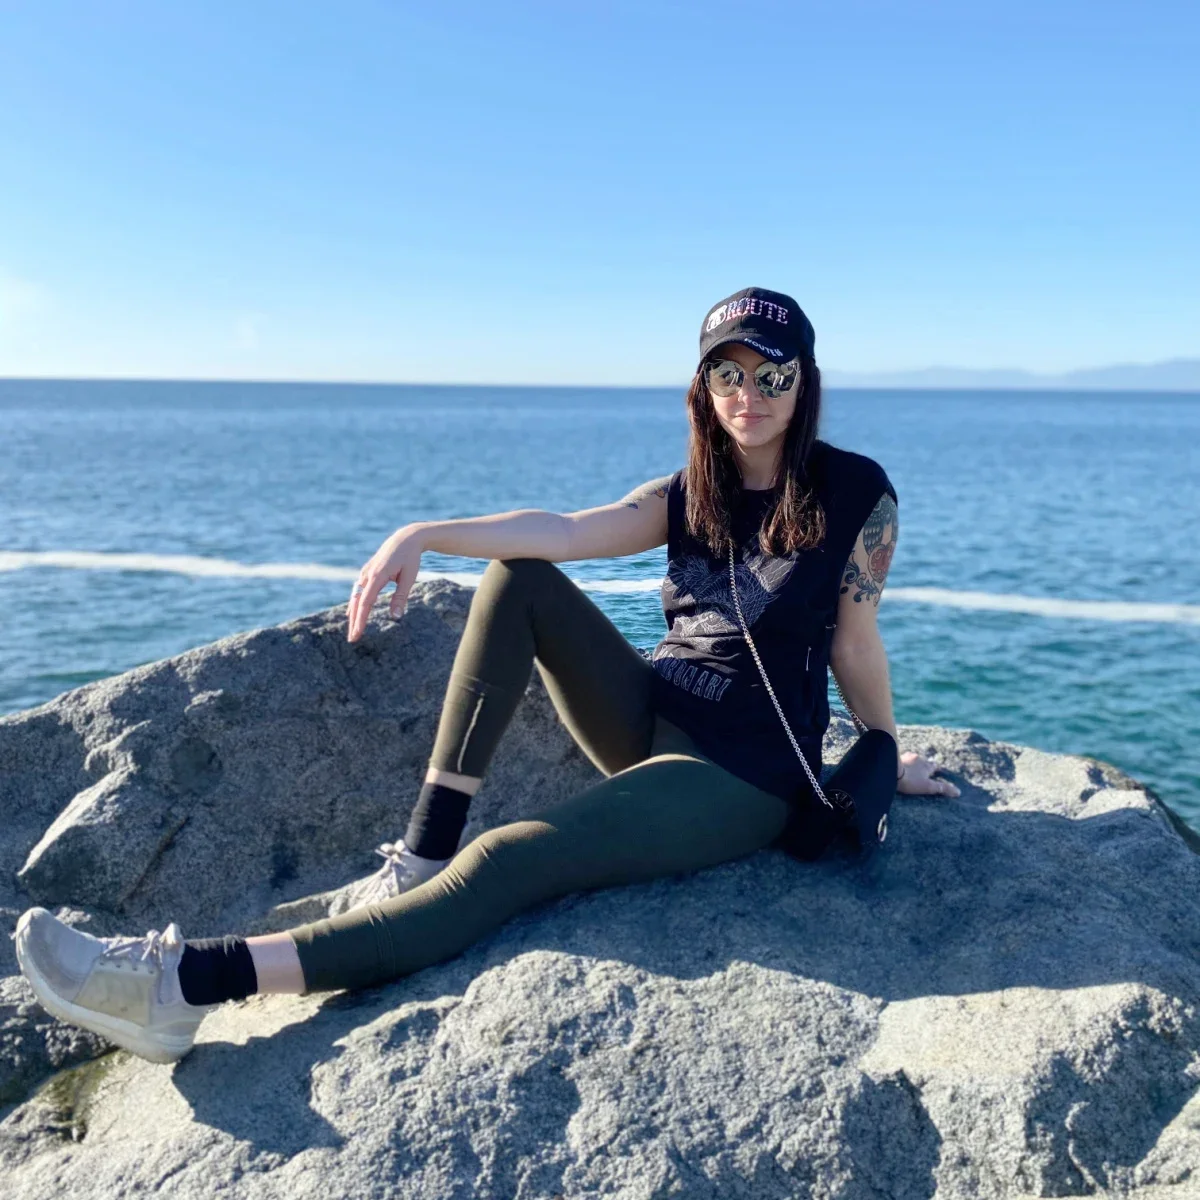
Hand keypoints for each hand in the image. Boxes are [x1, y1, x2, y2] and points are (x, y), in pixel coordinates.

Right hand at [346, 525, 424, 642]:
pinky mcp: (367, 572)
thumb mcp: (409, 578)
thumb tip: (396, 617)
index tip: (358, 634)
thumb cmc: (410, 558)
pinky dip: (355, 603)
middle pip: (357, 603)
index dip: (360, 620)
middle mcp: (367, 575)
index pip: (365, 603)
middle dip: (354, 622)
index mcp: (377, 576)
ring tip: (353, 630)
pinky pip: (358, 591)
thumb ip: (401, 597)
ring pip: (355, 597)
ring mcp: (365, 573)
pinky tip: (353, 612)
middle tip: (352, 640)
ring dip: (354, 614)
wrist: (406, 538)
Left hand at [896, 750, 960, 797]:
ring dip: (912, 763)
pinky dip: (902, 763)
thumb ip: (942, 789)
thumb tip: (958, 792)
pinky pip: (900, 759)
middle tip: (923, 771)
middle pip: (923, 762)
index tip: (937, 771)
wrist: (890, 771)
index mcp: (927, 766)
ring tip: (910, 769)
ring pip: (912, 759)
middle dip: (923, 766)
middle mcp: (918, 758)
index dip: (936, 769)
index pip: (934, 766)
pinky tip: (898, 766)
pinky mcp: (895, 757)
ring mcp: (906, 757)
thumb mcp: (928, 787)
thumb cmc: (910, 781)